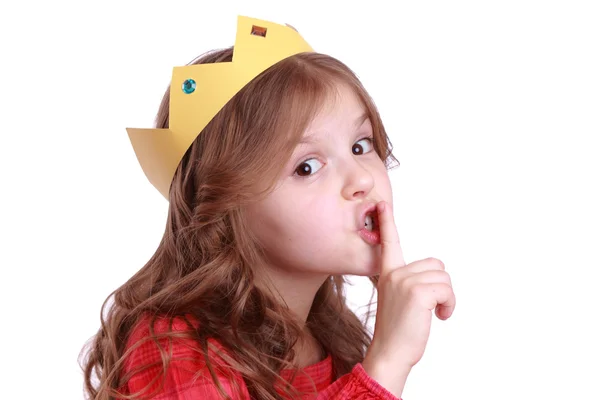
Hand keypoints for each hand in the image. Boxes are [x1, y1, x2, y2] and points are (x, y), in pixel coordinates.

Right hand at [362, 201, 455, 396]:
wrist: (390, 353)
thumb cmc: (397, 331)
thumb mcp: (397, 301)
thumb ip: (407, 282)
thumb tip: (431, 277)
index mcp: (388, 274)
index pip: (388, 243)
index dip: (386, 222)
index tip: (382, 204)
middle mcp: (394, 273)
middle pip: (436, 264)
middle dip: (441, 286)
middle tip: (432, 306)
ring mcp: (404, 281)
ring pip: (444, 277)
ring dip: (447, 297)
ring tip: (434, 313)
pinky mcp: (417, 292)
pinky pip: (447, 290)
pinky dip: (450, 305)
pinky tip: (440, 317)